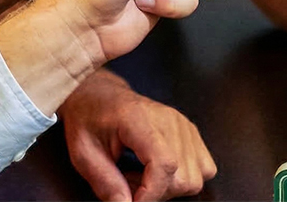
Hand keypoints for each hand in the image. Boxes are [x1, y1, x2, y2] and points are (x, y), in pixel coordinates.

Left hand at [62, 72, 214, 200]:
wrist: (99, 95)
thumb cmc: (89, 118)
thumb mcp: (83, 152)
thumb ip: (104, 182)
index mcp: (139, 118)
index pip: (164, 163)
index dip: (151, 193)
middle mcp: (169, 120)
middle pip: (183, 176)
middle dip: (155, 192)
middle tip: (128, 182)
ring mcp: (183, 125)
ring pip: (196, 178)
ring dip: (168, 187)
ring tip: (140, 175)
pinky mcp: (191, 132)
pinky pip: (203, 169)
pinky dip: (182, 178)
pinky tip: (156, 171)